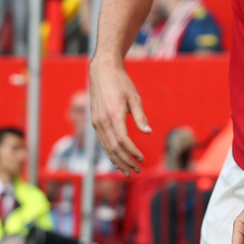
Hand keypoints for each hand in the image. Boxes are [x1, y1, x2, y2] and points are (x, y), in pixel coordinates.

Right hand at [88, 58, 151, 175]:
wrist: (102, 72)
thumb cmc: (121, 83)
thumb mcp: (134, 97)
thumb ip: (140, 116)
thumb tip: (148, 132)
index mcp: (113, 115)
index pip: (122, 140)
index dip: (132, 151)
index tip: (142, 159)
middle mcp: (102, 121)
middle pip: (113, 147)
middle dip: (125, 161)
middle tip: (136, 171)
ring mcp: (96, 122)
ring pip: (106, 147)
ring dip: (117, 160)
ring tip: (127, 171)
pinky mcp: (95, 122)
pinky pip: (102, 141)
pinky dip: (110, 152)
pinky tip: (117, 160)